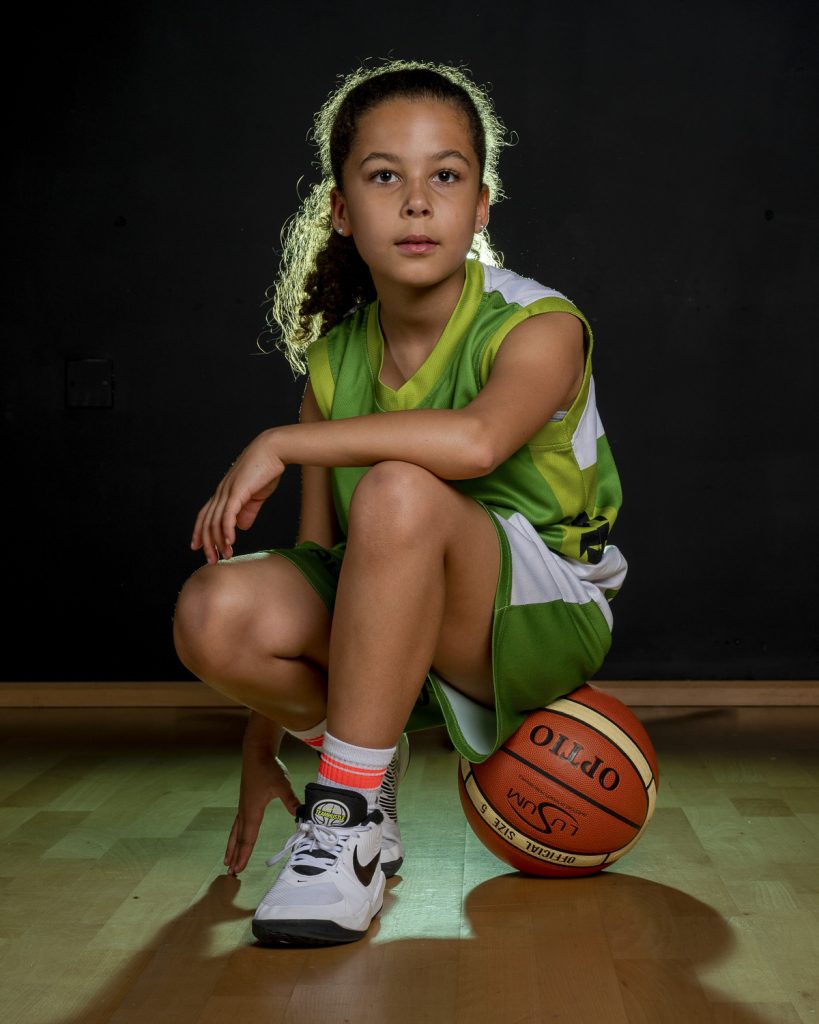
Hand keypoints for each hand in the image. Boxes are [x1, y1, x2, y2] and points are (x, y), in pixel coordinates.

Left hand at [191, 431, 284, 563]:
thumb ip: (248, 512)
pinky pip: (228, 514)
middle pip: (207, 522)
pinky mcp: (237, 492)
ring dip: (218, 541)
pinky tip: (229, 542)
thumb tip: (242, 527)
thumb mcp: (255, 496)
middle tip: (211, 560)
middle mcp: (221, 493)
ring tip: (224, 556)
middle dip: (207, 543)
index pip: (205, 515)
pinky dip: (227, 530)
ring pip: (216, 521)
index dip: (199, 532)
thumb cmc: (265, 470)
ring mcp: (227, 492)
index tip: (198, 548)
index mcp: (223, 493)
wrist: (272, 451)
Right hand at [224, 746, 299, 875]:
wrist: (256, 753)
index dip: (244, 854)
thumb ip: (290, 799)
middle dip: (235, 855)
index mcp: (252, 811)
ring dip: (231, 847)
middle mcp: (245, 811)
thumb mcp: (282, 784)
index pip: (248, 837)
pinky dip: (235, 835)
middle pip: (238, 838)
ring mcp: (243, 806)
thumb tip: (300, 814)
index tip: (239, 868)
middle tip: (230, 872)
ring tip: (227, 861)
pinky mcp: (245, 801)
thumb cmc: (268, 769)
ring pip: (235, 832)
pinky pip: (238, 823)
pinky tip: (236, 837)